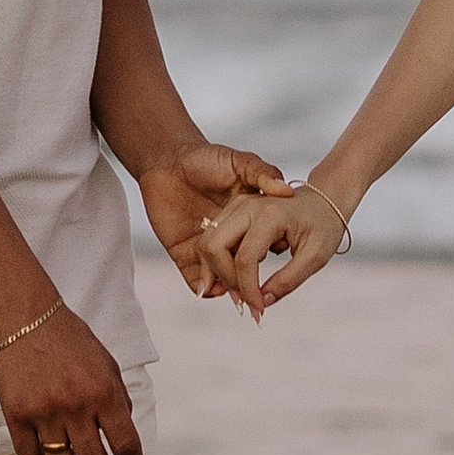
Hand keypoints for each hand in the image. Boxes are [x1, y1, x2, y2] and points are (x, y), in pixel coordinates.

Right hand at [0, 307, 146, 454]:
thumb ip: (118, 401)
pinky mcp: (16, 415)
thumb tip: (123, 440)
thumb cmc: (70, 341)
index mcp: (105, 392)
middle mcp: (76, 405)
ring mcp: (45, 412)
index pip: (125, 444)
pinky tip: (44, 446)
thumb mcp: (107, 366)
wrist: (26, 318)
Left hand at [136, 139, 289, 298]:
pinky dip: (201, 287)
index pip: (258, 247)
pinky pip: (193, 277)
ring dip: (226, 287)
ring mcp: (205, 246)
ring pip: (219, 276)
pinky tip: (209, 290)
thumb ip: (263, 173)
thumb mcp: (240, 162)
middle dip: (246, 282)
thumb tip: (286, 190)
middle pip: (239, 266)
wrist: (166, 159)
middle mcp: (228, 237)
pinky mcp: (183, 251)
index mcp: (246, 220)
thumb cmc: (206, 158)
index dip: (267, 258)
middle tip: (254, 294)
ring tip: (235, 296)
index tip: (275, 266)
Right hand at [192, 180, 351, 317]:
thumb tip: (263, 301)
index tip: (258, 309)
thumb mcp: (315, 256)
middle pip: (213, 246)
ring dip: (216, 272)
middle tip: (243, 300)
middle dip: (224, 279)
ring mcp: (237, 207)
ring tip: (238, 293)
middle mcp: (248, 206)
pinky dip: (217, 263)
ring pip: (207, 243)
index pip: (245, 258)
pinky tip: (234, 280)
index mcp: (270, 214)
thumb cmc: (323, 225)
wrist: (323, 202)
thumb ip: (289, 280)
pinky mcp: (233, 213)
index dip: (248, 290)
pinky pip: (213, 240)